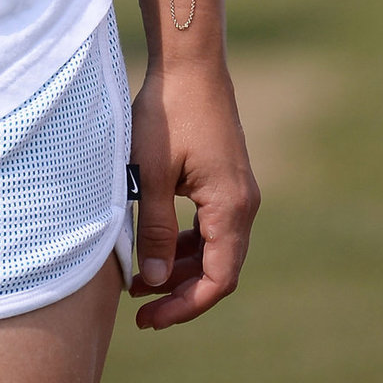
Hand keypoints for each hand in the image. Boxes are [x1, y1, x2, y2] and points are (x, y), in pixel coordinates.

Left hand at [127, 57, 259, 329]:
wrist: (190, 64)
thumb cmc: (168, 113)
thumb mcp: (151, 174)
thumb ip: (154, 230)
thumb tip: (153, 282)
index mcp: (230, 207)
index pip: (218, 278)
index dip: (185, 305)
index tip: (150, 318)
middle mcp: (243, 204)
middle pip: (218, 267)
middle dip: (179, 291)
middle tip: (139, 308)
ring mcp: (237, 191)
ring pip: (213, 247)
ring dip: (180, 267)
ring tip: (139, 280)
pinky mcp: (225, 179)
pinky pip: (210, 225)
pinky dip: (186, 242)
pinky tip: (156, 245)